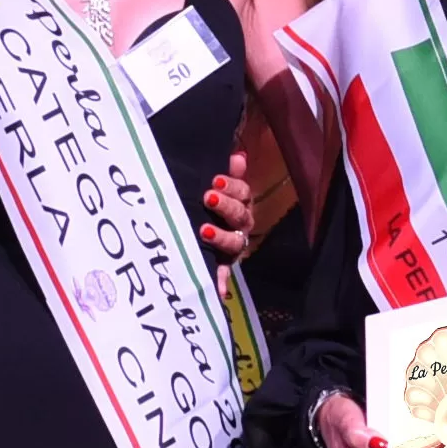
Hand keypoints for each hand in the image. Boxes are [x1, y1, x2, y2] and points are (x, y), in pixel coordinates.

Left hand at [200, 152, 254, 302]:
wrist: (205, 223)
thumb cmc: (210, 200)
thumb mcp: (217, 184)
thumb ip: (229, 174)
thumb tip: (238, 156)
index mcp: (240, 201)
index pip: (242, 191)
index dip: (231, 185)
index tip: (214, 180)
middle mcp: (241, 223)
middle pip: (240, 214)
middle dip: (226, 207)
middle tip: (208, 198)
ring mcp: (233, 243)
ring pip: (235, 242)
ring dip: (222, 237)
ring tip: (204, 231)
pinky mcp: (223, 262)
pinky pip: (224, 272)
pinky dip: (221, 281)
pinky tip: (218, 291)